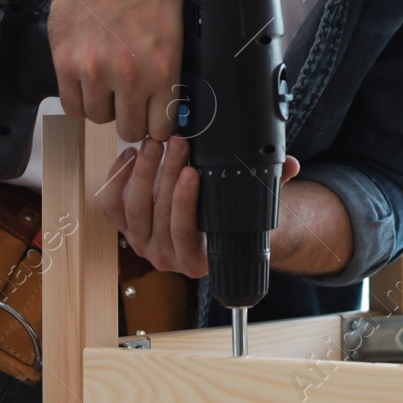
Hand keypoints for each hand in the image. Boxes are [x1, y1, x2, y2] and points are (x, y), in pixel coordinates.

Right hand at [39, 0, 182, 142]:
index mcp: (164, 66)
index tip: (155, 115)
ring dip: (105, 106)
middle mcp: (129, 75)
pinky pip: (72, 106)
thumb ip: (179, 62)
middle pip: (131, 130)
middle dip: (133, 119)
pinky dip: (80, 99)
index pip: (163, 125)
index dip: (160, 122)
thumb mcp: (178, 20)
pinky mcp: (66, 67)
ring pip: (99, 118)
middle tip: (131, 101)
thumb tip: (184, 96)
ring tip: (109, 82)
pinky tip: (89, 81)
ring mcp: (94, 72)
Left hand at [99, 134, 300, 277]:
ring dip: (143, 172)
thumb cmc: (232, 218)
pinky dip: (117, 179)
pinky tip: (131, 155)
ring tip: (156, 143)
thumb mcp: (252, 208)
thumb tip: (289, 164)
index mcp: (196, 259)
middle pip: (158, 213)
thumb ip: (272, 185)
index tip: (195, 170)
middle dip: (167, 173)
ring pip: (133, 207)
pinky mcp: (125, 225)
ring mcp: (141, 241)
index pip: (184, 231)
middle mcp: (165, 255)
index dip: (186, 200)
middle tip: (177, 143)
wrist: (214, 231)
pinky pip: (112, 205)